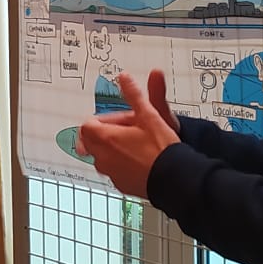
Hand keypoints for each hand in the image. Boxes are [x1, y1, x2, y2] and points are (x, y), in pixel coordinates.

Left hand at [75, 71, 178, 198]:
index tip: (120, 120)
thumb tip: (125, 78)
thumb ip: (134, 95)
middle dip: (107, 134)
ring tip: (138, 145)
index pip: (87, 124)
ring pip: (103, 156)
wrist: (174, 179)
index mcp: (105, 138)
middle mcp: (102, 157)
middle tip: (129, 131)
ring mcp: (110, 173)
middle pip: (92, 141)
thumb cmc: (161, 149)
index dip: (104, 120)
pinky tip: (141, 161)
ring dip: (114, 149)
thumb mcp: (149, 116)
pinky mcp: (120, 185)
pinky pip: (114, 171)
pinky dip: (122, 164)